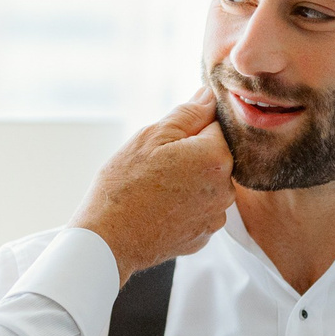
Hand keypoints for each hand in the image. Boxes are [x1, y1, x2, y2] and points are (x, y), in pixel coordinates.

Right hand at [72, 91, 235, 281]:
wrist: (108, 239)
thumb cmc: (124, 185)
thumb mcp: (150, 136)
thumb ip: (188, 113)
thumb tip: (210, 96)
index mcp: (216, 156)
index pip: (216, 125)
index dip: (190, 128)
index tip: (167, 141)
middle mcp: (225, 189)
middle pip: (215, 157)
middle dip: (192, 154)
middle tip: (157, 165)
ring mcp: (216, 216)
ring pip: (208, 184)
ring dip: (190, 181)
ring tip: (157, 188)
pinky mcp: (204, 236)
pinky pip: (200, 210)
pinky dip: (185, 206)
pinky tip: (160, 208)